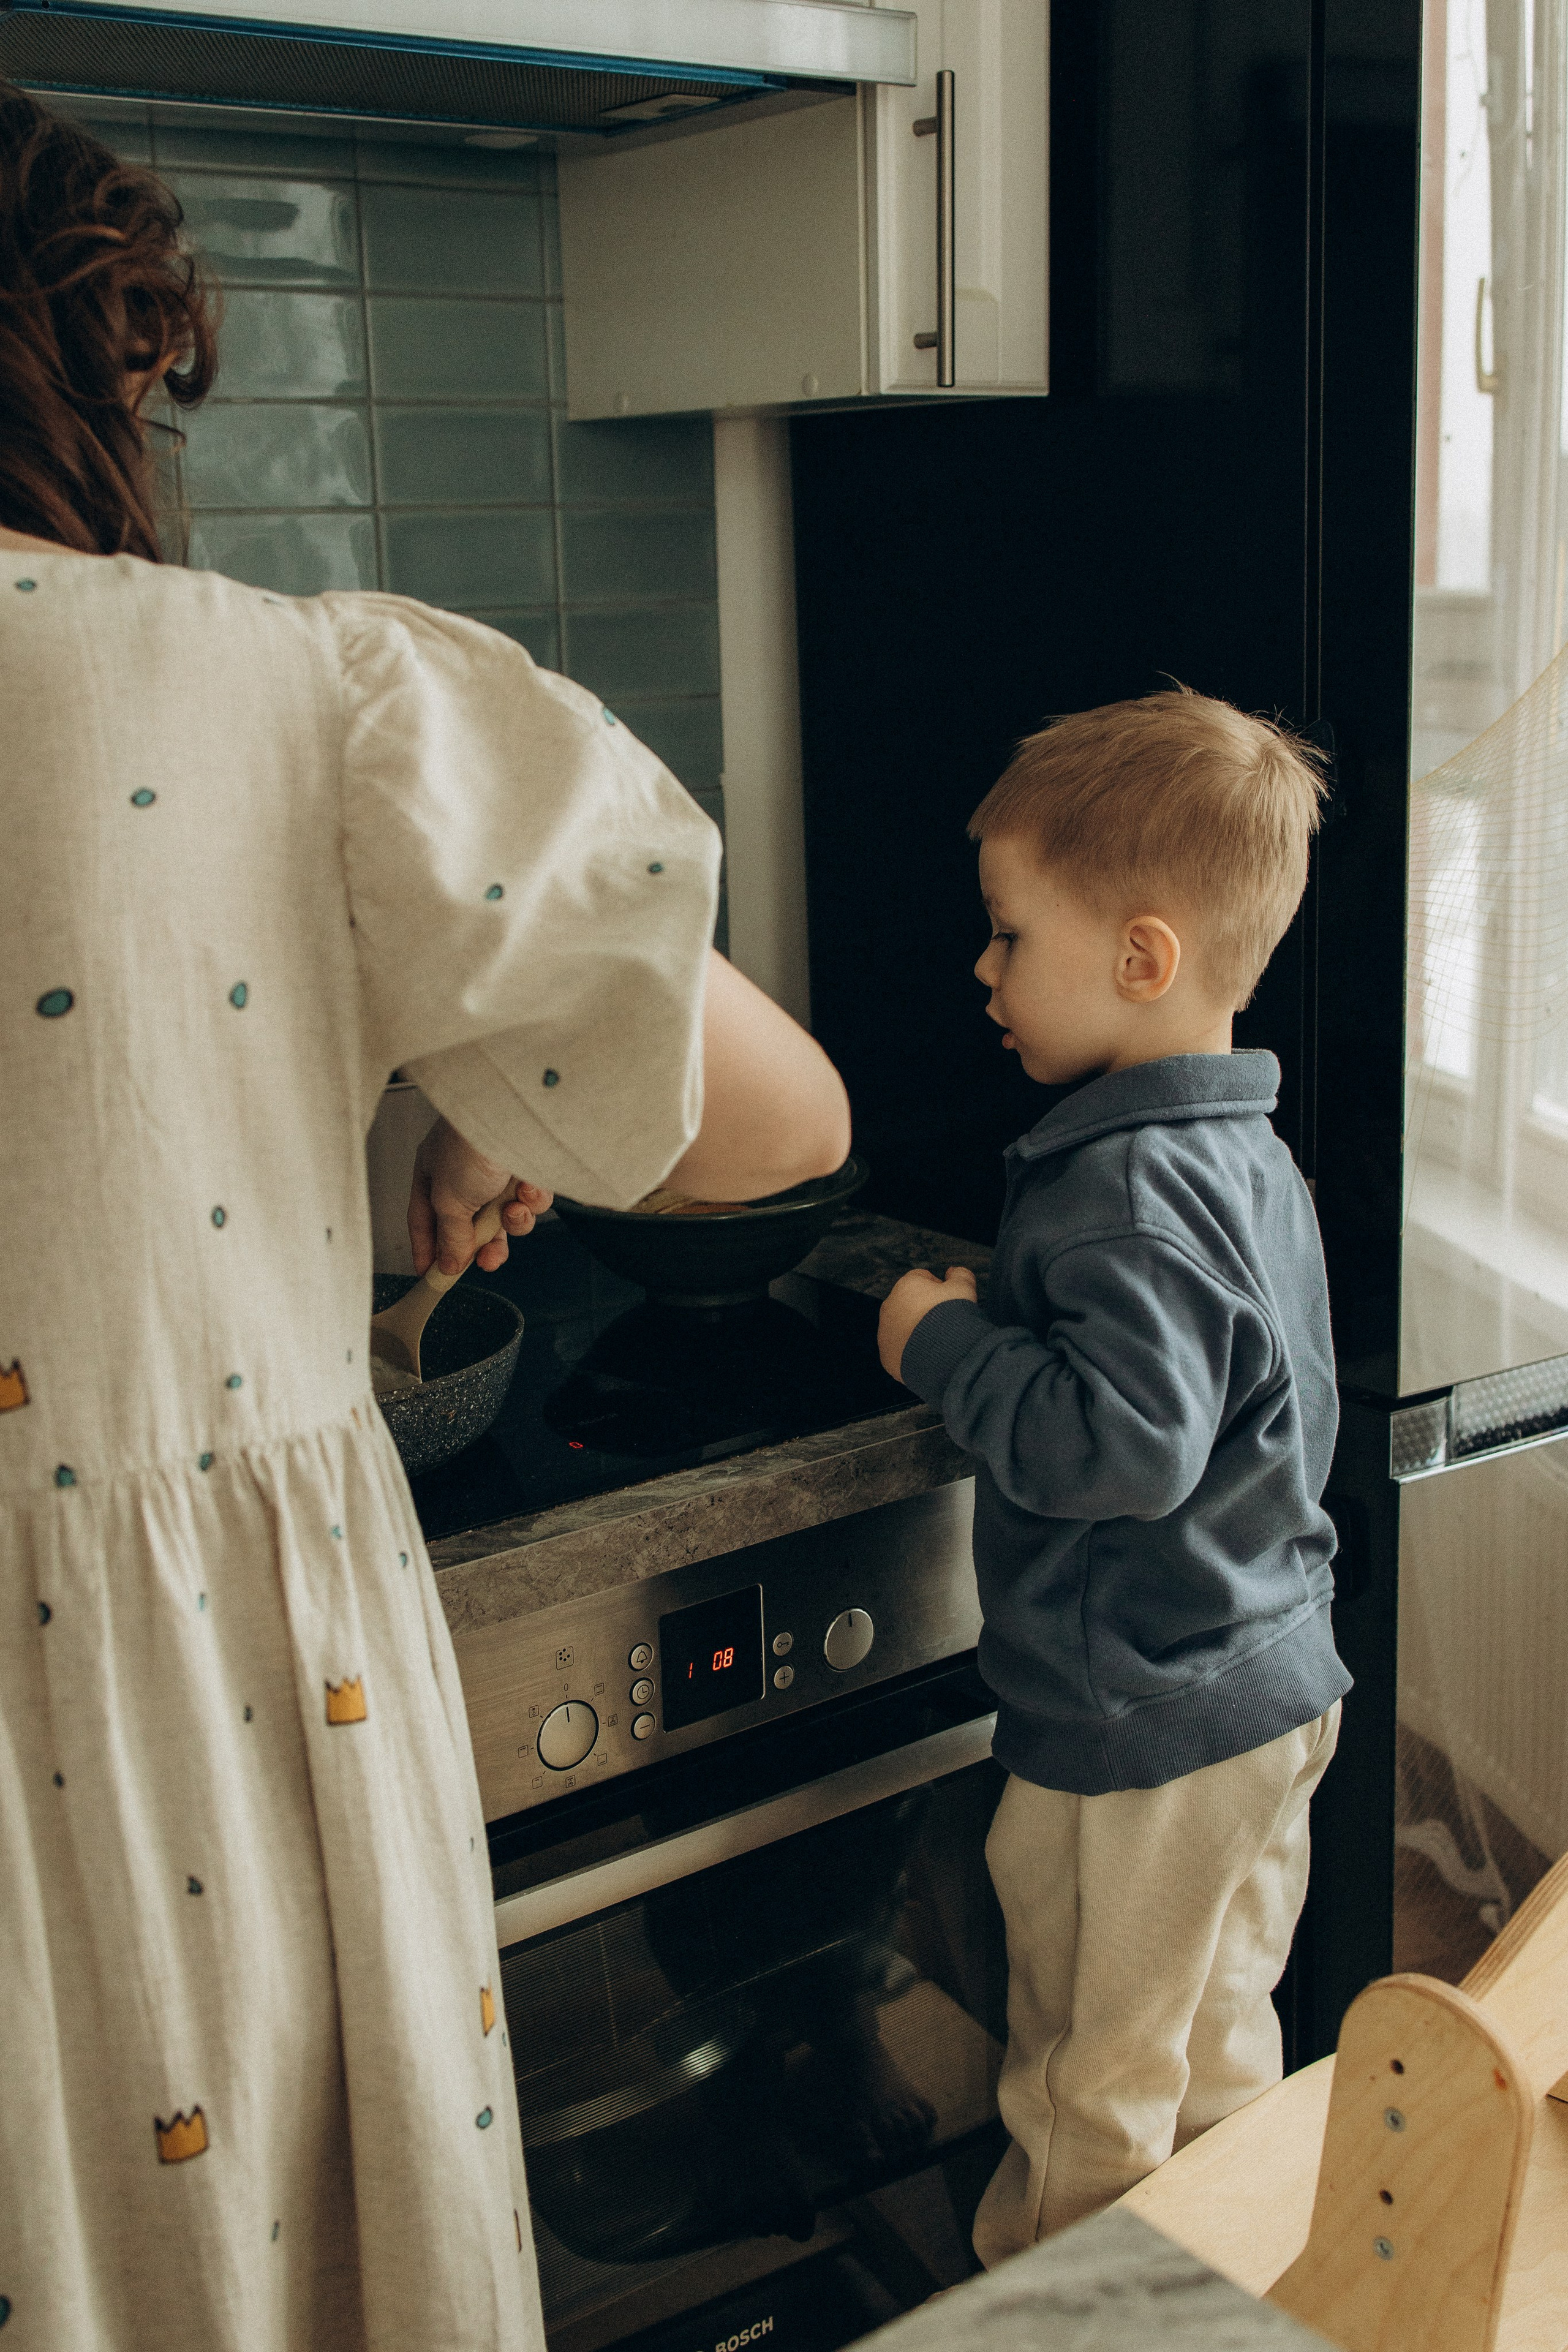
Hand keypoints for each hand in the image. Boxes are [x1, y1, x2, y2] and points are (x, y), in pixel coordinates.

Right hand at [409, 1117, 552, 1276]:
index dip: (427, 1250)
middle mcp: (464, 1174)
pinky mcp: (528, 1171)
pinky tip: (528, 1190)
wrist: (514, 1115)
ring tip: (512, 1212)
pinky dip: (531, 1202)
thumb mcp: (449, 1199)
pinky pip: (531, 1202)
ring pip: (505, 1218)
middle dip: (482, 1246)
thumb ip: (450, 1236)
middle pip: (470, 1225)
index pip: (425, 1221)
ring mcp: (497, 1173)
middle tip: (487, 1262)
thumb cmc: (470, 1143)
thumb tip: (449, 1265)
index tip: (432, 1276)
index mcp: (433, 1174)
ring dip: (511, 1223)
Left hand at [877, 1264, 978, 1382]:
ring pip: (902, 1327)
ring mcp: (885, 1333)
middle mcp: (890, 1306)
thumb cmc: (953, 1318)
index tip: (950, 1301)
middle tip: (945, 1322)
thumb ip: (960, 1275)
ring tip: (937, 1341)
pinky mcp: (887, 1355)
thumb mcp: (964, 1288)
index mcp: (906, 1285)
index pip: (922, 1278)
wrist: (944, 1355)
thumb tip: (954, 1272)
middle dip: (925, 1310)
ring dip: (916, 1331)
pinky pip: (899, 1350)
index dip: (940, 1288)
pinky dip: (911, 1352)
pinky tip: (928, 1356)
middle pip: (910, 1303)